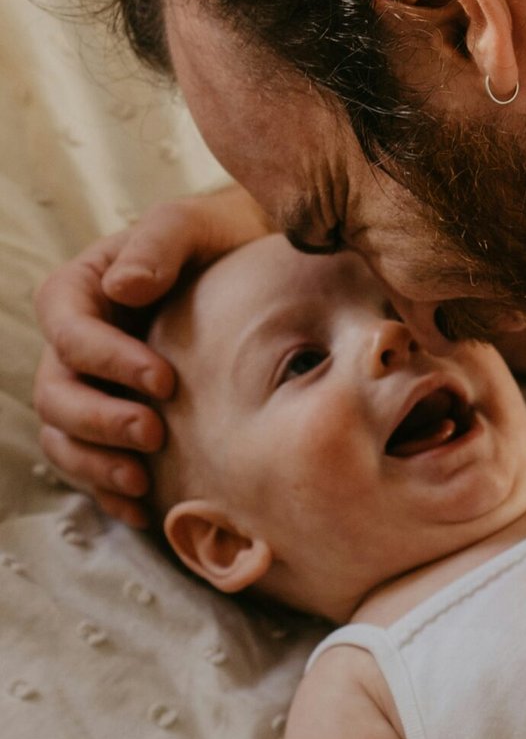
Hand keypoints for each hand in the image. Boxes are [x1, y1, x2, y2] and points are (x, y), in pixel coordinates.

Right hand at [32, 186, 269, 525]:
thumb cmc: (219, 240)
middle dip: (98, 420)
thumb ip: (158, 244)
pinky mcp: (122, 426)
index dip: (106, 360)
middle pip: (55, 393)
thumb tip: (125, 284)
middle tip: (153, 435)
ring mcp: (96, 390)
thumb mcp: (191, 226)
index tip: (163, 380)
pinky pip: (95, 468)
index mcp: (81, 293)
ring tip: (141, 482)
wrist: (256, 272)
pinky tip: (146, 512)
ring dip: (95, 464)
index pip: (68, 331)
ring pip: (64, 436)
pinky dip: (111, 494)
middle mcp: (78, 347)